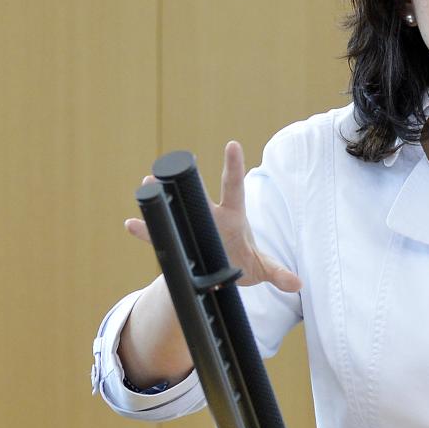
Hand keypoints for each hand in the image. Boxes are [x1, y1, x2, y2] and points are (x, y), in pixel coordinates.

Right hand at [124, 141, 302, 292]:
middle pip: (199, 195)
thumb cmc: (245, 263)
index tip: (232, 144)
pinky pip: (160, 236)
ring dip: (161, 198)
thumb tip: (296, 283)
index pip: (234, 187)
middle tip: (173, 164)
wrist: (222, 276)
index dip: (233, 166)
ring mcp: (193, 228)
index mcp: (234, 216)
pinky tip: (132, 224)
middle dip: (187, 181)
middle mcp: (211, 216)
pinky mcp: (179, 243)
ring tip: (145, 183)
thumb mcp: (263, 269)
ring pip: (176, 209)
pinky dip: (146, 231)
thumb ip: (279, 273)